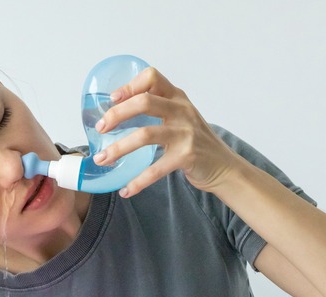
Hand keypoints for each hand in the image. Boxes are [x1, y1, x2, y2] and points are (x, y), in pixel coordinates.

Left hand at [92, 67, 239, 196]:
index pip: (152, 78)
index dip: (129, 85)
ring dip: (118, 148)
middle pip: (144, 102)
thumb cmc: (197, 142)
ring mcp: (186, 133)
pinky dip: (138, 181)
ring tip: (102, 159)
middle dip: (116, 115)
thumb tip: (116, 114)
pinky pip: (156, 169)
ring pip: (145, 134)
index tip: (112, 98)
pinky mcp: (187, 156)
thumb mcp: (181, 118)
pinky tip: (126, 190)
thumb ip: (158, 110)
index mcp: (177, 98)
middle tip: (100, 129)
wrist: (225, 167)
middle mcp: (182, 111)